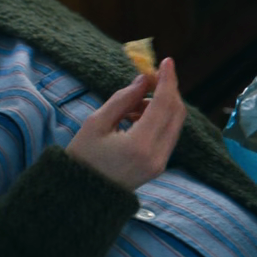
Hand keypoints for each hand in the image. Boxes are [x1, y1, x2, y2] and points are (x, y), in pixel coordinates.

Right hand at [66, 58, 183, 190]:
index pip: (163, 105)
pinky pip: (168, 134)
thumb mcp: (96, 123)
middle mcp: (157, 156)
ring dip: (161, 105)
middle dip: (167, 90)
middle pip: (176, 113)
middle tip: (150, 77)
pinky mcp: (159, 166)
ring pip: (174, 123)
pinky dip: (159, 119)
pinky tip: (135, 117)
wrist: (80, 195)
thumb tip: (144, 80)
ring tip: (131, 106)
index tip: (167, 61)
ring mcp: (160, 163)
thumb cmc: (81, 158)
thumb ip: (123, 100)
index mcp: (140, 145)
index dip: (167, 80)